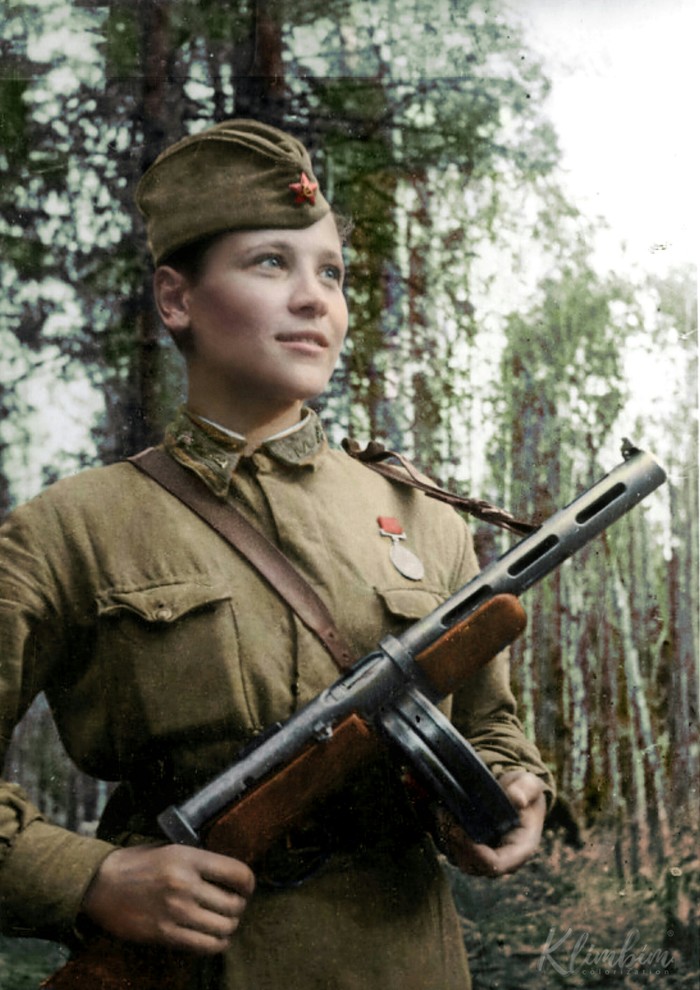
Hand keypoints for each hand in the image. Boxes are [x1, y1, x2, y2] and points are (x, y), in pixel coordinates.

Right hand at [81, 844, 254, 955]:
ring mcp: (175, 911)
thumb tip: (231, 876)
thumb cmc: (138, 864)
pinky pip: (205, 946)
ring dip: (228, 927)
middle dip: (238, 908)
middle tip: (231, 907)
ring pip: (224, 928)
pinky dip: (216, 945)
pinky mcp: (165, 934)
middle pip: (234, 905)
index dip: (248, 884)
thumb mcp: (171, 850)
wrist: (101, 884)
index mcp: (189, 858)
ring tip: (222, 922)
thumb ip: (200, 862)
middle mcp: (185, 884)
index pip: (238, 873)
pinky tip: (213, 938)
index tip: (244, 888)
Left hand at [437, 770, 546, 876]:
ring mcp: (486, 856)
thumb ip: (526, 789)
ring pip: (460, 860)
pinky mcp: (472, 849)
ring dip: (448, 840)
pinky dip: (445, 837)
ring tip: (442, 813)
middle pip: (475, 866)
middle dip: (457, 844)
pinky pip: (454, 852)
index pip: (497, 865)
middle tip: (445, 817)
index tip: (460, 830)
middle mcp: (503, 859)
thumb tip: (517, 799)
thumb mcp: (530, 784)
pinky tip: (441, 815)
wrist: (516, 794)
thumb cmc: (524, 790)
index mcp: (521, 849)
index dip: (476, 854)